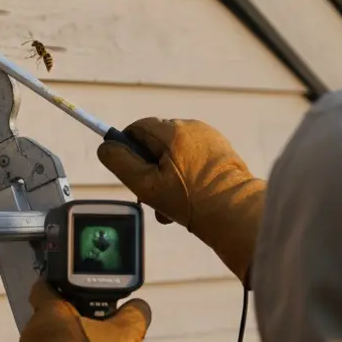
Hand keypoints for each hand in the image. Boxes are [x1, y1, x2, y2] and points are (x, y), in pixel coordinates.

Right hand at [97, 118, 265, 283]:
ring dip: (167, 175)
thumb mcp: (146, 185)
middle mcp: (192, 127)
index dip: (128, 149)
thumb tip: (106, 146)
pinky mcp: (222, 151)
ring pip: (175, 153)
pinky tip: (190, 198)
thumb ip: (121, 162)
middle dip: (150, 168)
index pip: (137, 128)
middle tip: (152, 196)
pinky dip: (186, 175)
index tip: (131, 172)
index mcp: (172, 131)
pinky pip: (194, 158)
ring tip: (172, 205)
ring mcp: (209, 138)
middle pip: (156, 143)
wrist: (236, 213)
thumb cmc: (190, 200)